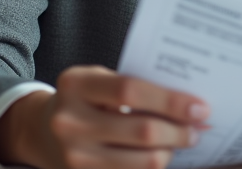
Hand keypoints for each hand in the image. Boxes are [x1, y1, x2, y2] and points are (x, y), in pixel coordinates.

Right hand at [0, 65, 209, 168]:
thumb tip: (187, 104)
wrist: (40, 129)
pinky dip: (151, 165)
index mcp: (76, 84)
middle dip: (178, 132)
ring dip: (169, 152)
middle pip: (141, 131)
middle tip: (198, 128)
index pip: (130, 91)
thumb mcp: (97, 81)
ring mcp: (72, 156)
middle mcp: (69, 121)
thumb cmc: (83, 98)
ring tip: (182, 141)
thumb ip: (134, 87)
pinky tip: (161, 154)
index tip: (200, 107)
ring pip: (140, 162)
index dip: (170, 101)